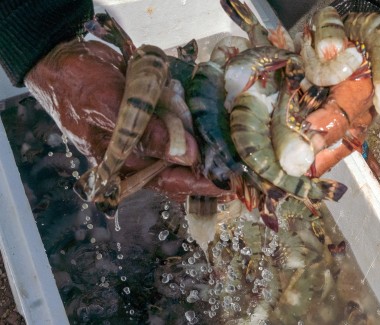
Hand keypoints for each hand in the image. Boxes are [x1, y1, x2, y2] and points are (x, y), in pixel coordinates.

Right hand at [24, 39, 228, 202]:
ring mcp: (150, 131)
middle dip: (212, 163)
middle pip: (184, 165)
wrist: (66, 56)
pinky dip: (199, 117)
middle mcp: (141, 152)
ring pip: (187, 143)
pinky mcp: (156, 112)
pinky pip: (183, 120)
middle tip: (242, 161)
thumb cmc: (76, 86)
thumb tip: (185, 156)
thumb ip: (144, 133)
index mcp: (124, 163)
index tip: (228, 185)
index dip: (199, 185)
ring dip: (209, 140)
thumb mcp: (108, 109)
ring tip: (237, 141)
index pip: (168, 182)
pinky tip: (219, 114)